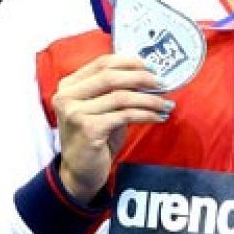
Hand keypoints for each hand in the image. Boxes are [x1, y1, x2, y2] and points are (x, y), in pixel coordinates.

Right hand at [51, 54, 169, 202]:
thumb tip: (150, 74)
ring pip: (121, 97)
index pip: (102, 63)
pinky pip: (125, 115)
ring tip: (166, 104)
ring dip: (150, 99)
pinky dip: (147, 114)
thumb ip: (116, 89)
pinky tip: (159, 117)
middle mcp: (66, 96)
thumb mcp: (102, 107)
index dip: (130, 62)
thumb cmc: (96, 135)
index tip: (154, 67)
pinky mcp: (88, 128)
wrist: (81, 170)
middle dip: (142, 78)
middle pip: (111, 77)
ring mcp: (74, 113)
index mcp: (69, 85)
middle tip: (164, 84)